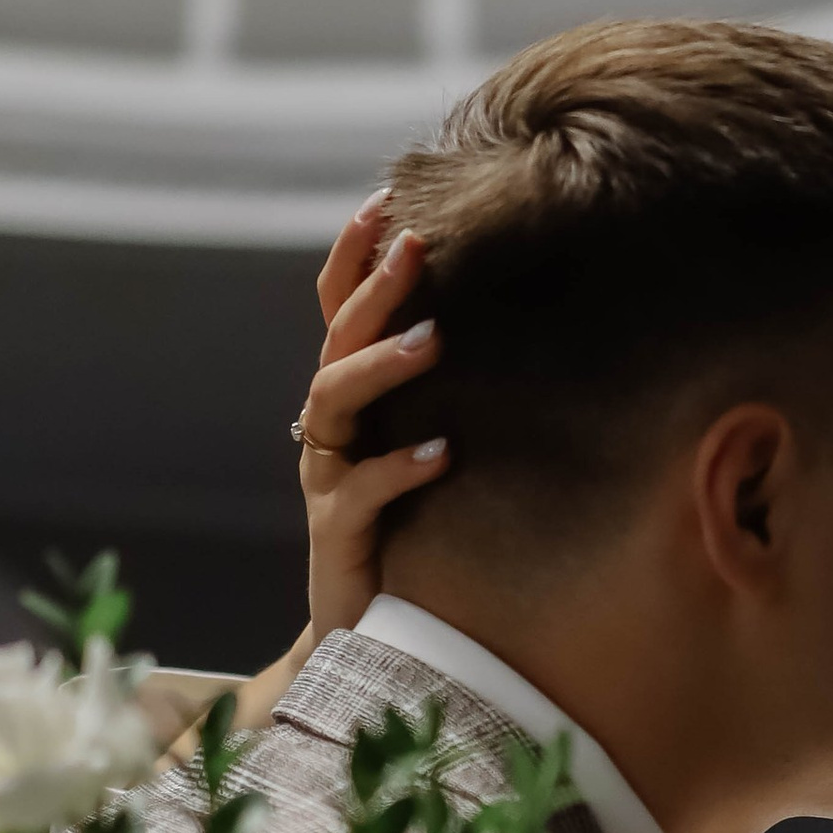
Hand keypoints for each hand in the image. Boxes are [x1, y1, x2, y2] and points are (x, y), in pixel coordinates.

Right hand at [297, 193, 451, 644]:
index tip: (384, 198)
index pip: (335, 312)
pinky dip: (399, 469)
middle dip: (373, 290)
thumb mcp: (426, 447)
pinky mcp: (337, 533)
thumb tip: (505, 327)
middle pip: (334, 342)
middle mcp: (329, 430)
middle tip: (417, 245)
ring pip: (332, 402)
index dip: (351, 257)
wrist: (370, 634)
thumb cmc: (410, 532)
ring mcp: (326, 478)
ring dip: (381, 365)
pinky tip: (442, 453)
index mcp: (348, 403)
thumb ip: (444, 396)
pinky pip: (361, 492)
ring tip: (432, 339)